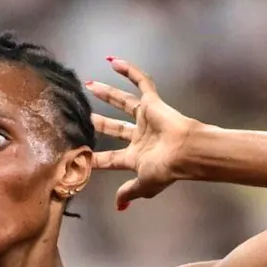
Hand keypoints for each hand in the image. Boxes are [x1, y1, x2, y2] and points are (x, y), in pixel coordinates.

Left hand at [86, 58, 198, 209]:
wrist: (186, 151)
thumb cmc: (166, 169)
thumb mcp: (145, 184)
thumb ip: (129, 192)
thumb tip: (119, 205)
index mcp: (136, 157)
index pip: (111, 158)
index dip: (96, 159)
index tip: (79, 156)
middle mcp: (140, 136)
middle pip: (114, 127)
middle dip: (98, 122)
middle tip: (82, 114)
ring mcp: (146, 118)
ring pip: (123, 102)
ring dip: (107, 93)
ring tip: (89, 84)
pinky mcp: (153, 103)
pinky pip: (141, 83)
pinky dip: (130, 71)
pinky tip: (113, 61)